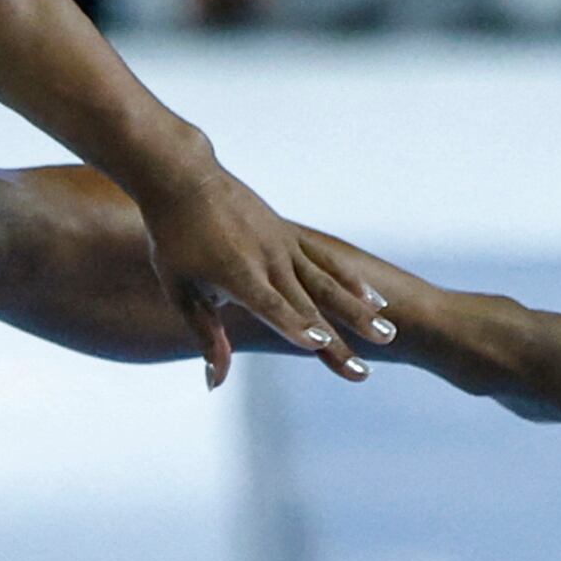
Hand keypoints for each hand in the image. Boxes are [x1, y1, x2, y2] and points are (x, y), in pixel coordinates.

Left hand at [135, 165, 391, 388]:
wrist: (184, 178)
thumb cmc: (172, 237)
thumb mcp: (178, 287)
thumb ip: (204, 333)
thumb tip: (216, 382)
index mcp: (236, 274)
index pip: (270, 306)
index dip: (293, 325)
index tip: (318, 344)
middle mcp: (266, 259)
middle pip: (307, 306)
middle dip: (335, 342)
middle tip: (362, 373)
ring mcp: (282, 244)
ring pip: (327, 282)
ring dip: (357, 312)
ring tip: (388, 334)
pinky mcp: (289, 233)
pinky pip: (326, 260)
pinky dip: (352, 281)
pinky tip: (376, 300)